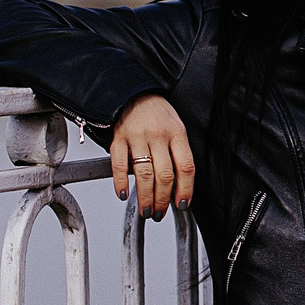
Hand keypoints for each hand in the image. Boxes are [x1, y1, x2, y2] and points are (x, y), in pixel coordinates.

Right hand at [109, 94, 194, 220]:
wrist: (134, 92)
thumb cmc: (157, 114)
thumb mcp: (176, 128)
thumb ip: (178, 153)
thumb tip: (179, 187)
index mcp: (177, 133)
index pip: (186, 167)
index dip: (185, 189)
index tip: (181, 204)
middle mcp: (158, 135)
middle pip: (164, 175)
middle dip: (162, 200)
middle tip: (159, 213)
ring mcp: (137, 136)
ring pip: (144, 174)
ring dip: (145, 197)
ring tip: (145, 211)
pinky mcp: (118, 138)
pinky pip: (118, 164)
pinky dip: (120, 183)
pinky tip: (123, 194)